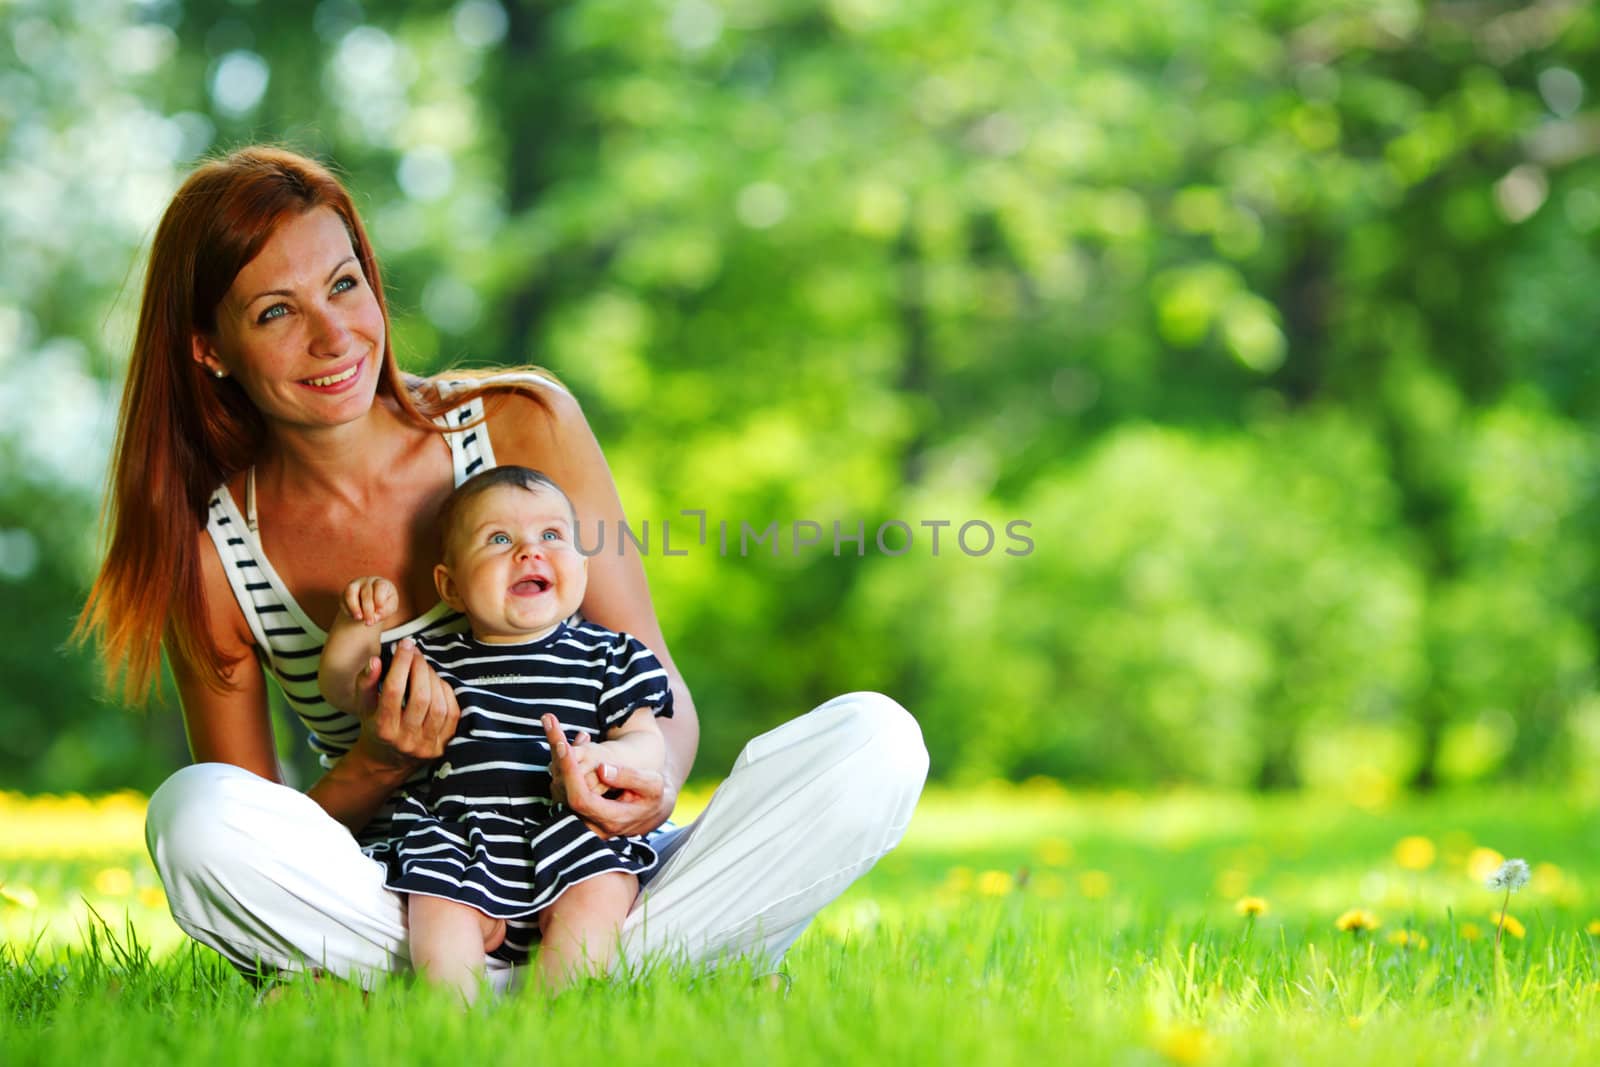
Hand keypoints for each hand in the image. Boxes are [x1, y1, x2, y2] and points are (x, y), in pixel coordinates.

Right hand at [341, 576, 398, 626]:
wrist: (373, 604)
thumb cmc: (385, 604)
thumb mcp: (390, 608)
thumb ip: (386, 611)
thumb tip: (375, 617)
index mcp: (382, 583)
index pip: (380, 586)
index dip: (380, 600)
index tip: (380, 612)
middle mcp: (367, 581)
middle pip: (366, 593)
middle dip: (368, 610)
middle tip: (370, 623)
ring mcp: (355, 585)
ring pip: (351, 593)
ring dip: (354, 607)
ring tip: (359, 618)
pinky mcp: (345, 593)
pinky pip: (344, 600)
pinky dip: (349, 610)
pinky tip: (355, 617)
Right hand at [353, 638, 459, 770]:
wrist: (388, 760)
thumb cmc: (375, 725)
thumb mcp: (363, 706)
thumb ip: (365, 682)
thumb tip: (375, 659)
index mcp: (382, 729)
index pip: (393, 691)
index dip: (401, 664)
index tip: (405, 644)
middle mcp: (405, 739)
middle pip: (420, 697)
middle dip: (420, 668)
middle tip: (416, 653)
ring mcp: (426, 744)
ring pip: (438, 705)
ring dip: (434, 679)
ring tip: (425, 667)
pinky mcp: (442, 745)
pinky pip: (452, 714)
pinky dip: (447, 693)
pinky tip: (437, 682)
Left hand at [542, 714, 674, 838]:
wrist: (651, 813)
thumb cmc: (653, 796)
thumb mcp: (652, 784)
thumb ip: (629, 777)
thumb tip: (602, 768)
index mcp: (612, 819)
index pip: (581, 799)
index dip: (570, 773)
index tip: (563, 746)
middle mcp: (592, 826)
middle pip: (562, 794)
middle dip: (557, 759)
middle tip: (550, 726)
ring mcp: (583, 823)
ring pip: (557, 792)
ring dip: (556, 760)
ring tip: (555, 730)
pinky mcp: (576, 815)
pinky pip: (560, 791)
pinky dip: (560, 767)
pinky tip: (565, 746)